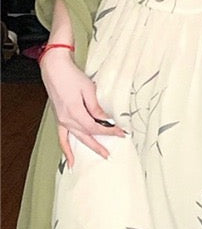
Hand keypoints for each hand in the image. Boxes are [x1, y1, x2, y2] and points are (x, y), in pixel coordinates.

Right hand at [41, 50, 124, 164]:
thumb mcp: (88, 89)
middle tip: (111, 152)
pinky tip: (70, 159)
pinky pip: (62, 138)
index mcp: (75, 112)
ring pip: (77, 138)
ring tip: (100, 155)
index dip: (109, 131)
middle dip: (100, 145)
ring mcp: (62, 120)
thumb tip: (105, 119)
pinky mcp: (60, 118)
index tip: (119, 132)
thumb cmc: (70, 75)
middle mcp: (67, 119)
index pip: (95, 127)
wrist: (55, 69)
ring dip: (89, 147)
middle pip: (87, 136)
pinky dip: (66, 149)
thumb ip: (96, 107)